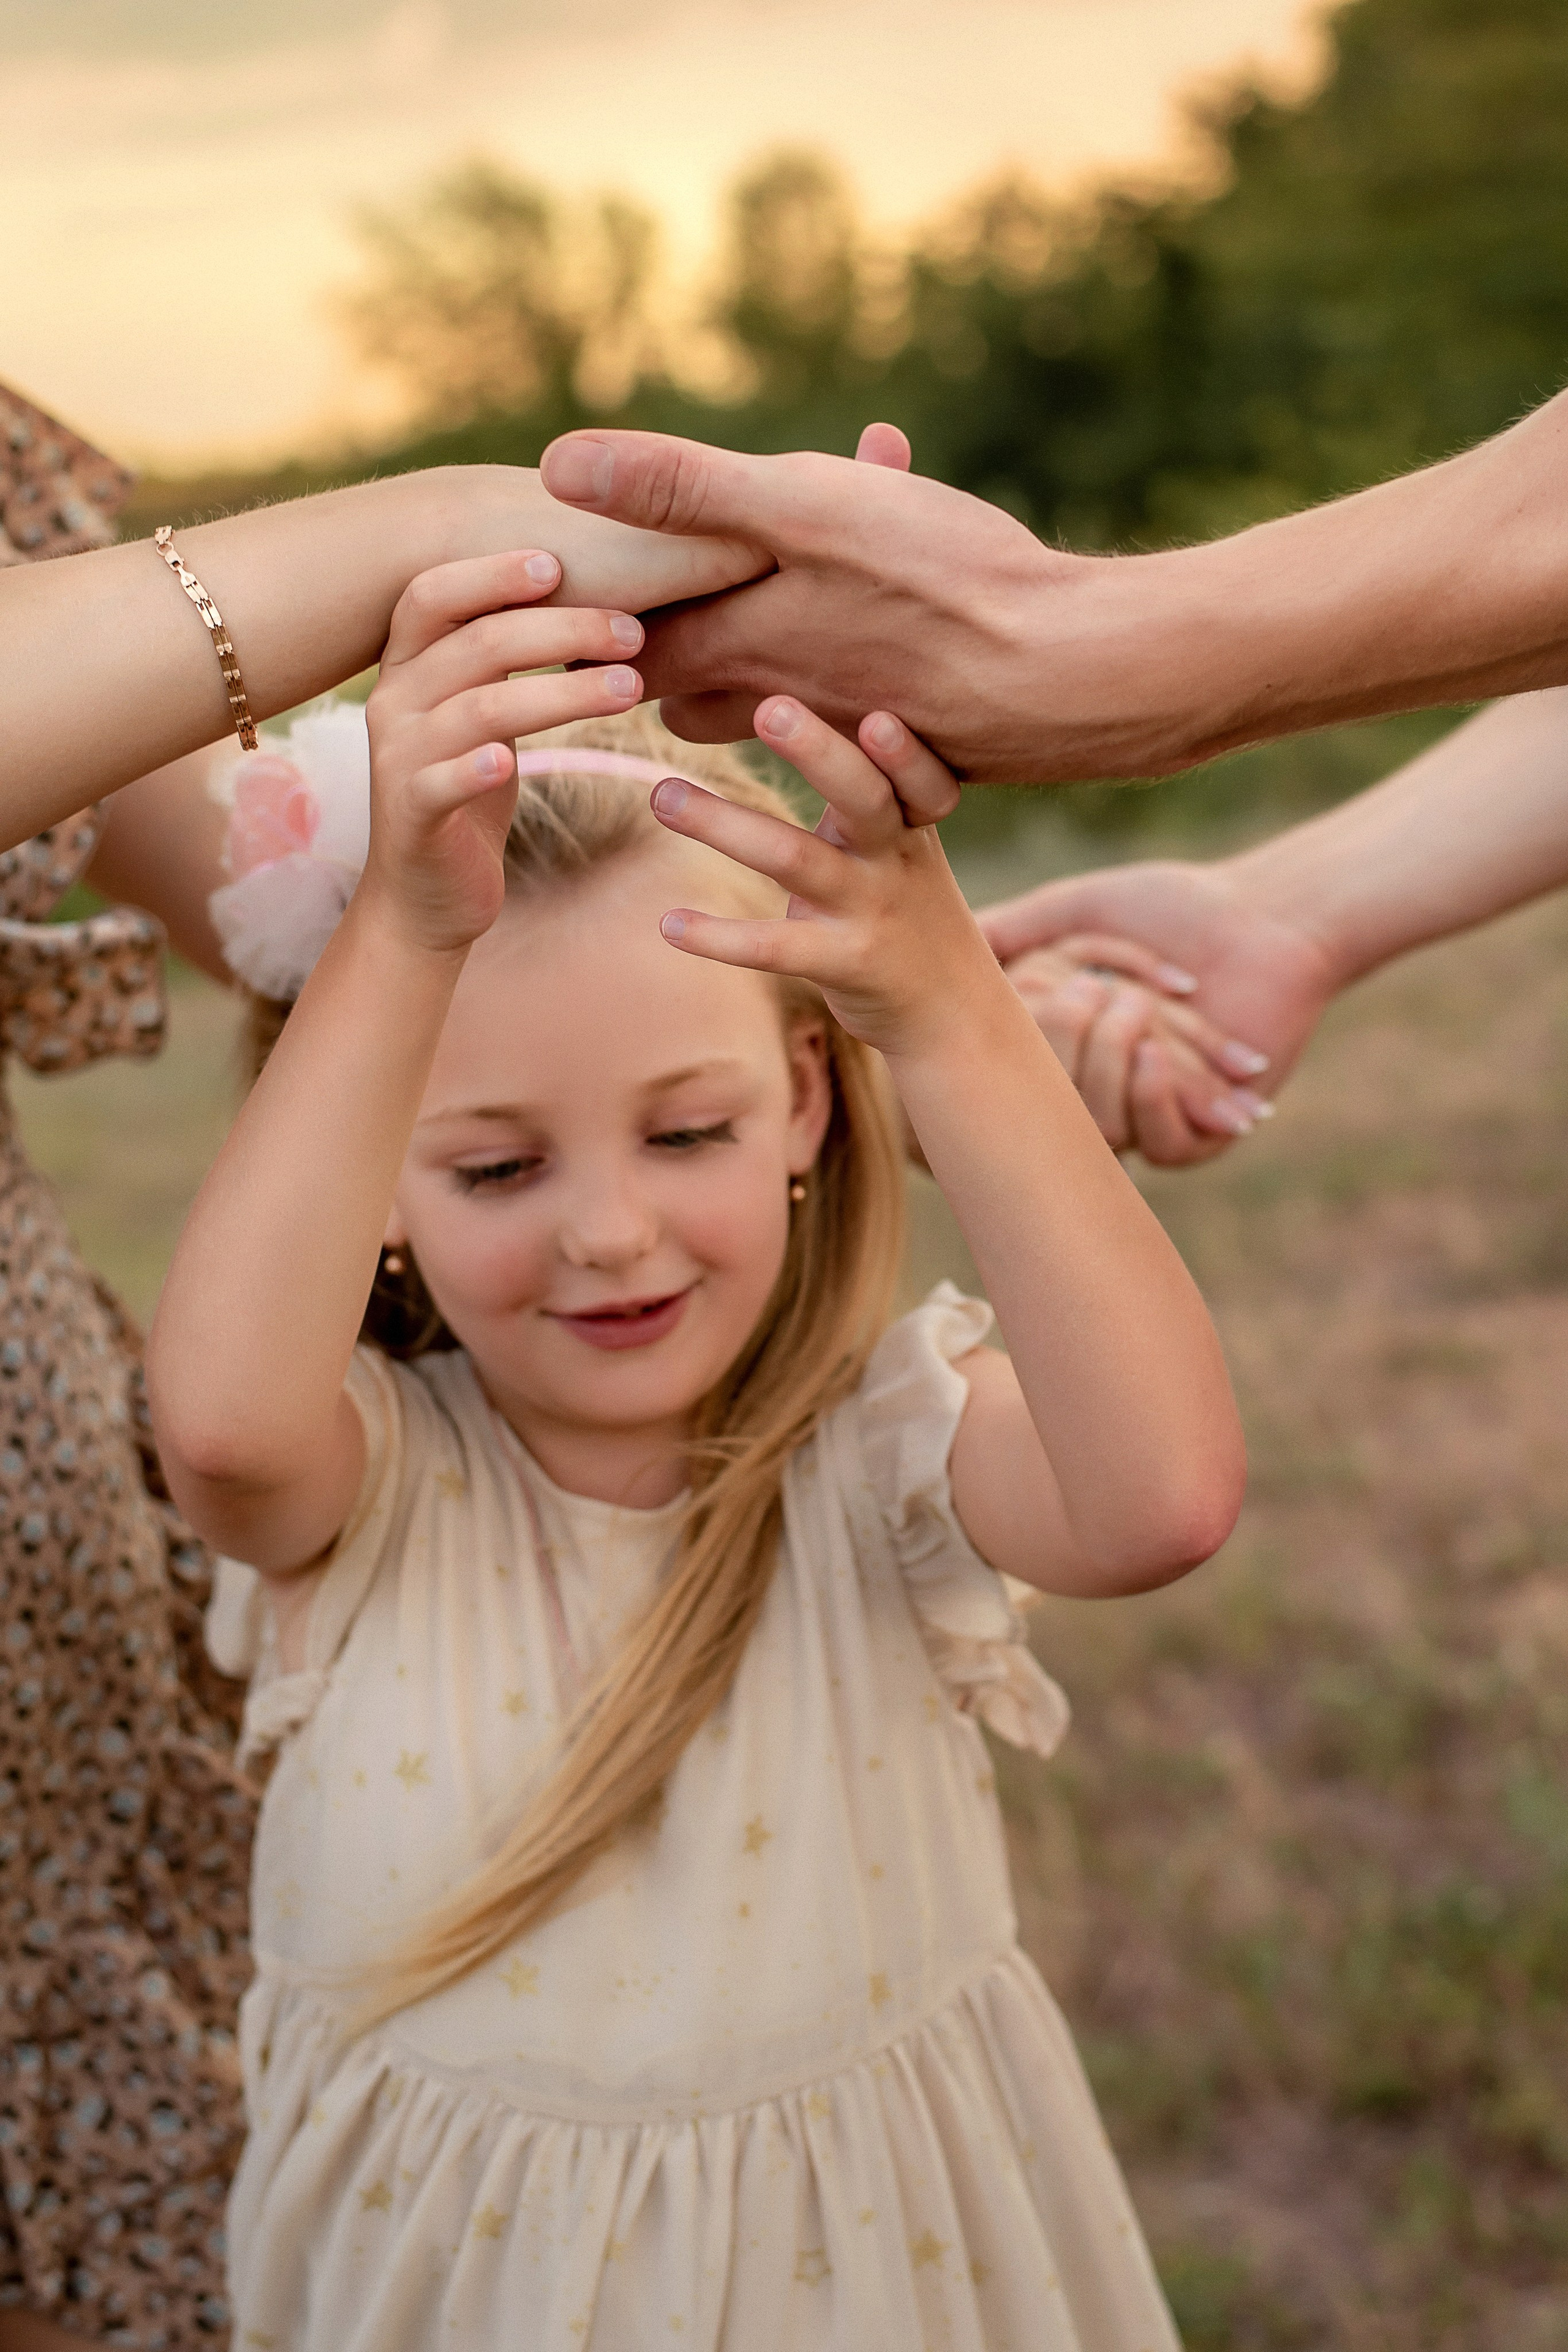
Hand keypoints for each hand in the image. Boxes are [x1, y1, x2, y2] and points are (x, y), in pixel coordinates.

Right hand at [362, 549, 645, 953]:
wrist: (425, 895)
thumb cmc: (470, 786)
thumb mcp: (485, 710)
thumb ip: (506, 656)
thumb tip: (587, 591)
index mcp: (409, 666)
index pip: (433, 594)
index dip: (491, 573)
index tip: (559, 563)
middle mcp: (394, 701)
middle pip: (476, 643)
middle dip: (561, 629)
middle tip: (634, 632)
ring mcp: (398, 759)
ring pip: (478, 709)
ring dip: (559, 693)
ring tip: (630, 687)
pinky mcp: (411, 816)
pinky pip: (441, 782)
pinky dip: (475, 767)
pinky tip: (509, 760)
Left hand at [539, 428, 1153, 783]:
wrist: (1074, 673)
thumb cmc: (940, 584)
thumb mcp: (803, 509)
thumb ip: (682, 490)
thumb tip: (555, 466)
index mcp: (748, 647)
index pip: (636, 651)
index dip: (599, 630)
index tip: (575, 607)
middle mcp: (793, 704)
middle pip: (695, 703)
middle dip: (676, 661)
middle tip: (662, 618)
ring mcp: (860, 737)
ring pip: (785, 718)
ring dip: (772, 673)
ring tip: (779, 623)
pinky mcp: (931, 753)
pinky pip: (876, 740)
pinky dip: (866, 696)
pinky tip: (897, 652)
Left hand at [648, 694, 992, 1056]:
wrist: (950, 1008)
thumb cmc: (908, 907)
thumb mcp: (899, 844)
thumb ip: (859, 788)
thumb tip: (784, 705)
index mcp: (909, 821)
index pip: (916, 774)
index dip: (903, 749)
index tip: (876, 712)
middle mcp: (894, 859)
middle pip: (863, 797)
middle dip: (818, 752)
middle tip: (767, 707)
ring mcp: (869, 912)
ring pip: (795, 860)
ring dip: (724, 825)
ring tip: (661, 795)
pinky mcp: (843, 964)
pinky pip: (776, 947)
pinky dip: (719, 937)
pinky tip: (670, 923)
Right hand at [978, 860, 1339, 1162]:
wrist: (1265, 921)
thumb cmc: (1170, 907)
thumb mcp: (1072, 911)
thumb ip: (1005, 934)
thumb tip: (927, 949)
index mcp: (1055, 1049)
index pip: (1005, 1068)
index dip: (1005, 1037)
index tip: (1029, 990)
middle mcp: (1089, 1093)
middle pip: (1046, 1099)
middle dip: (1067, 1035)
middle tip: (1100, 992)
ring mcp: (1139, 1121)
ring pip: (1097, 1126)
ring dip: (1115, 1057)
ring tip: (1142, 1011)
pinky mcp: (1194, 1138)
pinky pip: (1153, 1146)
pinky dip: (1153, 1097)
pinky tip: (1154, 1057)